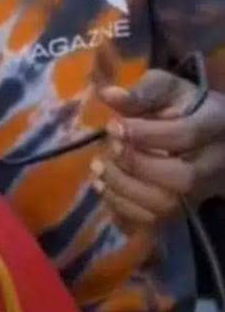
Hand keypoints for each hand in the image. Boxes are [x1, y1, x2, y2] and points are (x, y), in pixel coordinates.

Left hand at [93, 61, 224, 230]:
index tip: (112, 126)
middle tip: (108, 148)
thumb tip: (107, 94)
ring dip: (123, 188)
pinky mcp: (182, 211)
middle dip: (136, 165)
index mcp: (216, 125)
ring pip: (167, 204)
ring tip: (98, 167)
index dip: (145, 134)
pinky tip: (103, 185)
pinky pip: (153, 221)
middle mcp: (214, 164)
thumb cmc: (184, 109)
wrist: (208, 141)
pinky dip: (121, 206)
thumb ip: (142, 92)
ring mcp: (200, 192)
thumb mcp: (169, 90)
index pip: (186, 136)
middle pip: (182, 178)